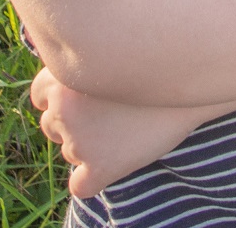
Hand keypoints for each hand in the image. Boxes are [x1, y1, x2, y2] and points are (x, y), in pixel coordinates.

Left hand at [30, 66, 206, 198]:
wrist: (194, 79)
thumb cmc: (158, 58)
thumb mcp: (111, 50)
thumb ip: (86, 63)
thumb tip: (74, 69)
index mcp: (63, 77)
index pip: (40, 95)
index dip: (62, 97)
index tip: (86, 98)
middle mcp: (64, 109)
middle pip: (51, 125)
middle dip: (74, 124)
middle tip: (109, 114)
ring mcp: (80, 141)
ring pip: (69, 152)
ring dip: (88, 146)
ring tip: (124, 129)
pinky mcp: (100, 167)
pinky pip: (81, 185)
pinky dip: (91, 179)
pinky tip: (113, 164)